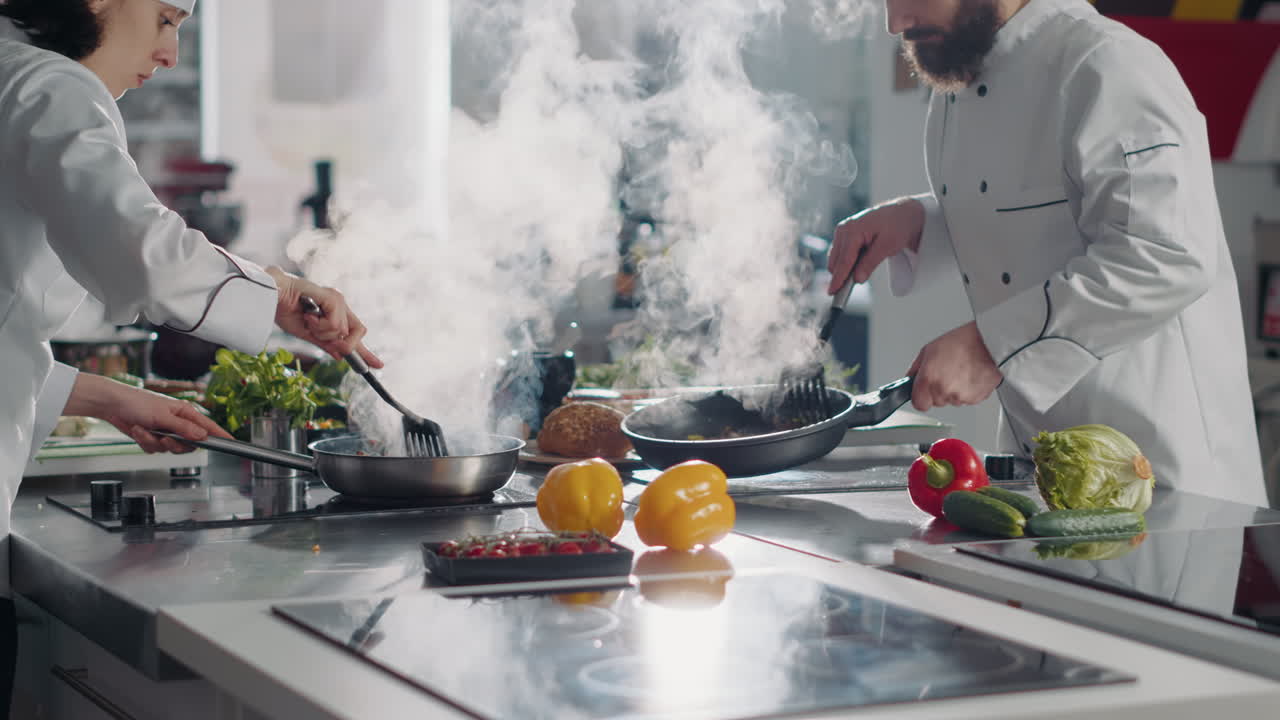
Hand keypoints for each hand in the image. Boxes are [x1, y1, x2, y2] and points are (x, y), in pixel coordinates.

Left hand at [62, 374, 232, 453]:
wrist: (112, 405)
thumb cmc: (136, 402)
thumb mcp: (162, 416)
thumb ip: (184, 428)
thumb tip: (202, 436)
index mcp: (186, 413)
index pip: (209, 427)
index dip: (221, 435)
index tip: (233, 443)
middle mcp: (178, 422)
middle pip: (189, 444)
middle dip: (175, 445)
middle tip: (165, 438)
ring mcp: (165, 431)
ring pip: (170, 449)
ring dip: (154, 441)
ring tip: (143, 429)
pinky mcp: (153, 437)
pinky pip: (155, 449)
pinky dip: (144, 442)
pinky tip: (137, 430)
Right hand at [266, 267, 383, 368]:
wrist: (268, 297)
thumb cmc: (282, 310)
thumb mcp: (307, 334)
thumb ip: (325, 343)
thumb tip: (341, 356)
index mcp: (334, 313)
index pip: (355, 334)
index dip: (366, 352)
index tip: (378, 365)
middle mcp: (340, 305)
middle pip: (359, 332)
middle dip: (344, 344)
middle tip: (319, 336)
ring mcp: (337, 300)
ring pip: (343, 332)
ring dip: (322, 332)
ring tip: (307, 320)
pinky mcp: (333, 298)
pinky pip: (335, 325)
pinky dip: (320, 326)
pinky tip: (308, 316)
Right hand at [827, 197, 925, 292]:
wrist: (902, 213)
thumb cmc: (897, 225)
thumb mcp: (887, 246)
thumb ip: (870, 263)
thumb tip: (857, 279)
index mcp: (853, 230)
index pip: (844, 260)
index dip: (838, 278)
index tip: (833, 292)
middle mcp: (844, 229)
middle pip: (836, 261)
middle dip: (841, 275)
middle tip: (848, 291)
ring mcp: (842, 231)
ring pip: (836, 259)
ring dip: (844, 269)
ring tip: (860, 274)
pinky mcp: (844, 235)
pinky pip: (840, 254)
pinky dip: (846, 263)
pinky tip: (857, 266)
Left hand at [907, 322, 1001, 410]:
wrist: (989, 343)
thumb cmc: (962, 342)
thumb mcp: (929, 349)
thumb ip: (916, 369)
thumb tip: (910, 380)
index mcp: (928, 379)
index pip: (918, 404)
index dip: (921, 397)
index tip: (924, 390)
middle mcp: (943, 390)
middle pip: (936, 402)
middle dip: (938, 391)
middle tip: (946, 373)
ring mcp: (960, 397)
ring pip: (951, 401)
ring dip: (954, 391)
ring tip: (960, 371)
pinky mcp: (975, 399)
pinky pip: (966, 399)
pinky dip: (967, 391)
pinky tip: (970, 375)